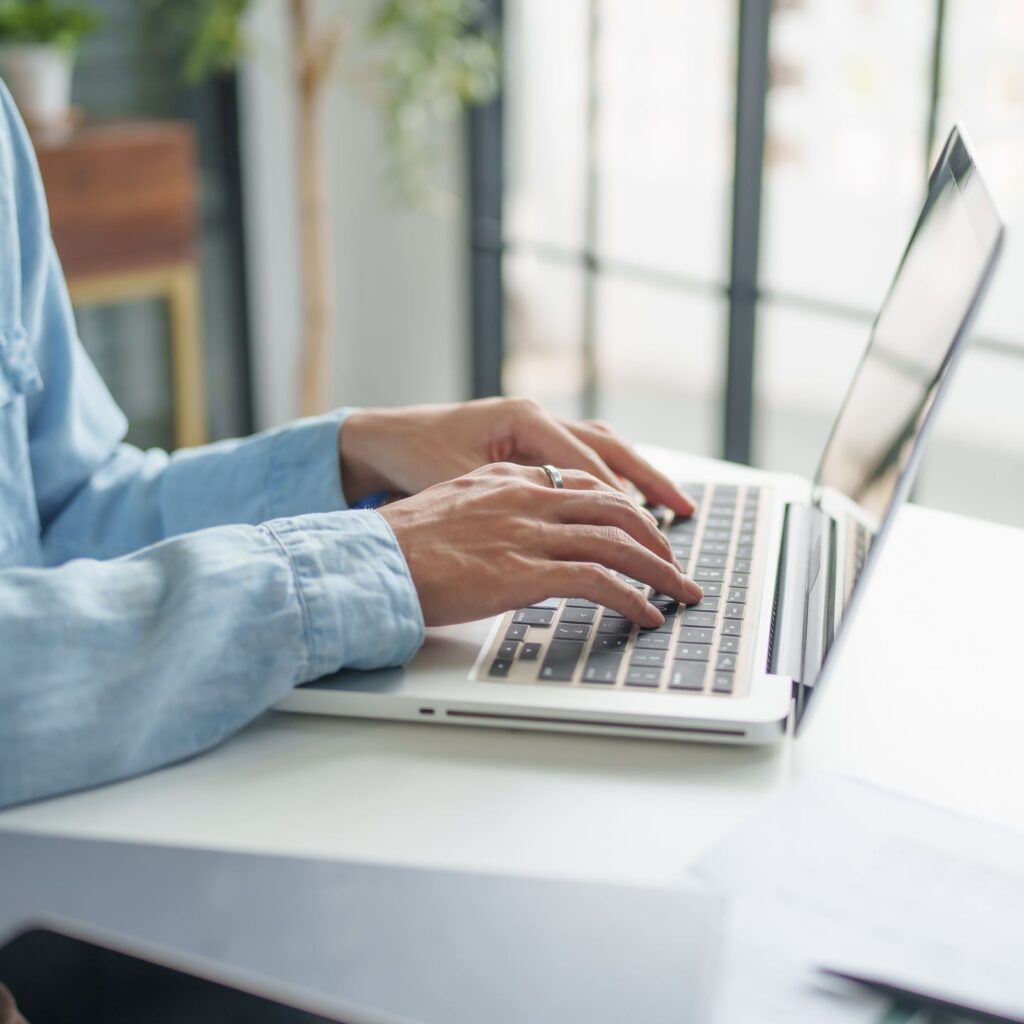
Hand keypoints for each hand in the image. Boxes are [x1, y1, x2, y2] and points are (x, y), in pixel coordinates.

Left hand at [339, 397, 694, 514]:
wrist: (384, 439)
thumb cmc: (416, 459)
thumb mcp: (462, 483)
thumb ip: (513, 501)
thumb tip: (566, 529)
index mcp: (526, 420)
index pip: (591, 464)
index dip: (623, 502)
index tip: (649, 534)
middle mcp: (538, 416)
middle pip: (612, 448)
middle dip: (651, 482)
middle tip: (685, 514)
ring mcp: (537, 425)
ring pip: (604, 448)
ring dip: (639, 476)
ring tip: (673, 506)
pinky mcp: (531, 441)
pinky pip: (584, 456)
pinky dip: (611, 476)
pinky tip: (627, 500)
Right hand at [377, 462, 702, 627]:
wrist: (369, 561)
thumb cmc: (396, 545)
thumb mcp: (447, 509)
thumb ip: (486, 513)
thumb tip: (501, 537)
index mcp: (507, 479)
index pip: (582, 484)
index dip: (621, 508)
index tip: (640, 527)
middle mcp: (525, 498)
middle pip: (613, 506)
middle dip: (653, 534)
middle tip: (673, 559)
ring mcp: (528, 532)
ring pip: (617, 541)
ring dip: (658, 569)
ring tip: (679, 590)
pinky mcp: (526, 571)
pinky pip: (599, 580)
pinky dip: (631, 597)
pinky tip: (646, 613)